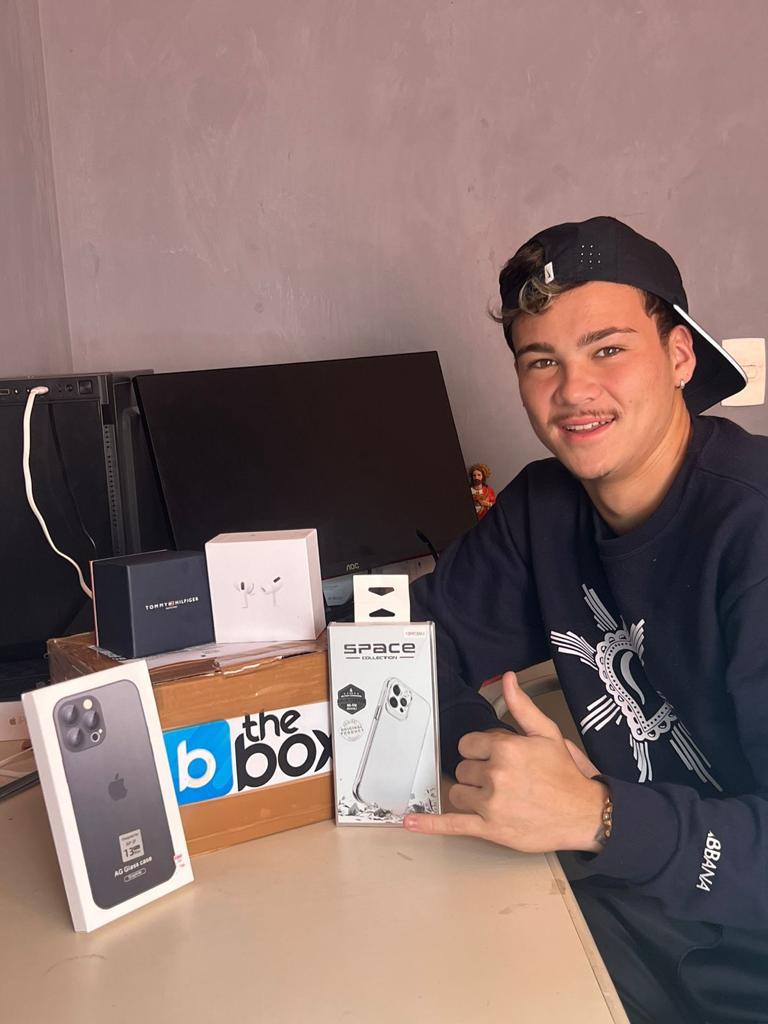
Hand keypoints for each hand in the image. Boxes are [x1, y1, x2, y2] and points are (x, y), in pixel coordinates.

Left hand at [404, 671, 606, 852]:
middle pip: (463, 768)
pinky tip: (410, 822)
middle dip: (478, 772)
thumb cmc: (565, 775)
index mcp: (505, 748)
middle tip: (506, 779)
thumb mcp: (547, 734)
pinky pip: (452, 825)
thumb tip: (507, 678)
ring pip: (457, 793)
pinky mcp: (489, 829)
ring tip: (497, 797)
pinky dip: (430, 825)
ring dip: (470, 794)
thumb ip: (521, 706)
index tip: (497, 757)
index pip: (467, 744)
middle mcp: (495, 775)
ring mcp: (490, 804)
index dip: (481, 751)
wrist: (584, 814)